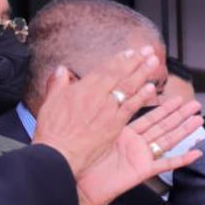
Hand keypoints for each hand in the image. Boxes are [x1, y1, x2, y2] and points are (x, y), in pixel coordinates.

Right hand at [33, 47, 158, 181]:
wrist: (58, 153)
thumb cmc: (53, 131)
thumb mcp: (50, 101)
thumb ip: (58, 84)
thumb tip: (62, 70)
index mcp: (82, 89)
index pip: (105, 69)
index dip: (120, 59)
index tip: (131, 52)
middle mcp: (97, 96)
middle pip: (120, 75)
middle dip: (136, 61)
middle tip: (148, 51)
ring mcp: (108, 110)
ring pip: (128, 88)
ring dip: (142, 73)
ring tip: (154, 62)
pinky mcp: (115, 125)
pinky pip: (131, 108)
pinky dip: (141, 97)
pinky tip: (151, 88)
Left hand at [73, 97, 203, 204]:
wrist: (74, 183)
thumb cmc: (76, 159)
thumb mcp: (87, 130)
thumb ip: (94, 112)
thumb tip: (84, 89)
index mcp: (123, 133)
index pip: (148, 116)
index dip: (162, 106)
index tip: (175, 96)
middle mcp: (135, 144)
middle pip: (162, 126)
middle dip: (179, 115)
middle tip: (194, 105)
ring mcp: (140, 157)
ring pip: (167, 140)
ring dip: (184, 130)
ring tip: (198, 120)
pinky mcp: (142, 171)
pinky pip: (165, 164)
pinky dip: (181, 159)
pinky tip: (196, 154)